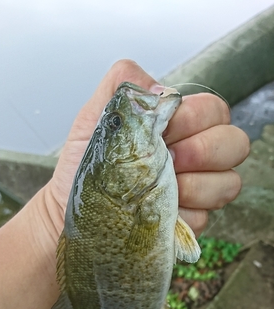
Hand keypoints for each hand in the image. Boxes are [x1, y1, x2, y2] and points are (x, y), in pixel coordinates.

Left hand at [46, 59, 249, 239]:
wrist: (71, 210)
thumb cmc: (88, 165)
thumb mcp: (94, 119)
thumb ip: (122, 86)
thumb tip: (160, 90)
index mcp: (179, 126)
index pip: (215, 111)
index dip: (193, 119)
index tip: (161, 131)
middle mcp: (197, 156)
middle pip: (236, 144)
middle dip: (202, 151)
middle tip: (167, 159)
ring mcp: (198, 191)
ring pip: (229, 183)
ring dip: (192, 186)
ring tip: (155, 189)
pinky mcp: (191, 222)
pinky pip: (204, 218)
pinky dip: (178, 215)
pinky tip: (153, 211)